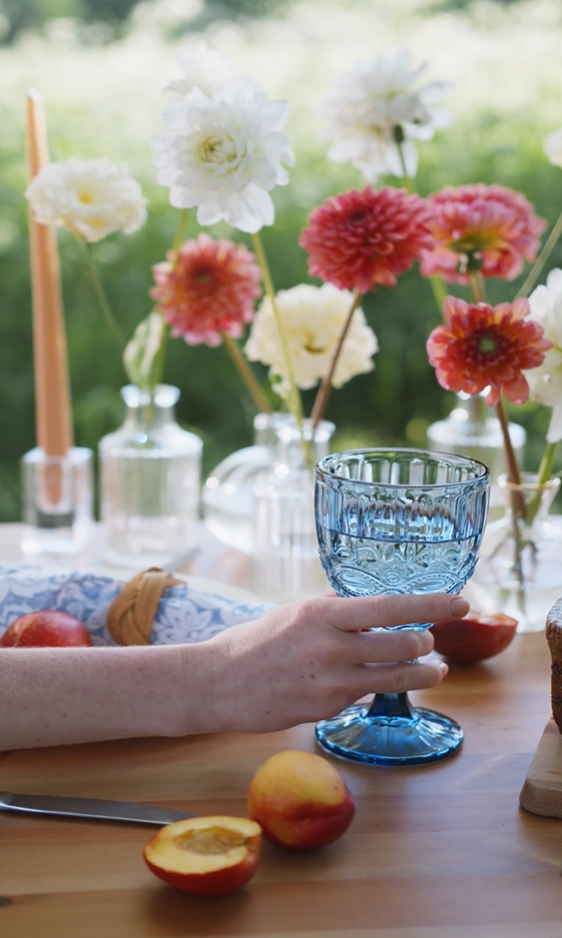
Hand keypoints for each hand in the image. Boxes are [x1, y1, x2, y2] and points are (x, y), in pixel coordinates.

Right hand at [204, 593, 468, 732]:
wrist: (218, 685)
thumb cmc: (255, 642)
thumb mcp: (294, 612)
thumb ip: (333, 608)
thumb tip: (365, 604)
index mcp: (323, 614)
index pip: (391, 606)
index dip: (431, 604)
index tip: (460, 602)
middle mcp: (331, 647)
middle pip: (403, 644)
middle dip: (426, 643)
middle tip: (431, 641)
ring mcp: (331, 683)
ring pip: (396, 678)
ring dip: (422, 673)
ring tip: (432, 670)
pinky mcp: (328, 709)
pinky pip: (366, 694)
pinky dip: (377, 686)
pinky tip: (374, 682)